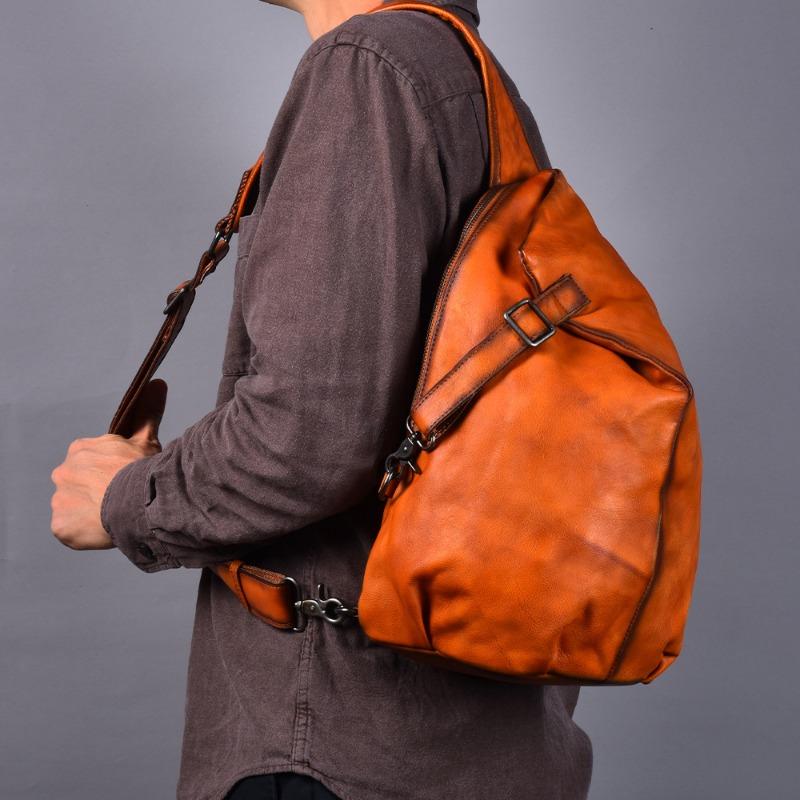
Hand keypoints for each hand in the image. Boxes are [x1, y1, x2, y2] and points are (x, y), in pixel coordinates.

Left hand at [50, 379, 167, 550]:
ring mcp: (60, 501)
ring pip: (75, 509)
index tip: (123, 480)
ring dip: (90, 515)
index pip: (91, 463)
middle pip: (80, 486)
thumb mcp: (145, 438)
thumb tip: (157, 382)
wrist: (135, 502)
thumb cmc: (141, 470)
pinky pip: (69, 531)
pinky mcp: (60, 526)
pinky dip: (84, 533)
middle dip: (97, 493)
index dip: (108, 473)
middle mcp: (63, 472)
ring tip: (114, 517)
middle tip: (120, 500)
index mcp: (80, 450)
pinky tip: (103, 530)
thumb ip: (146, 412)